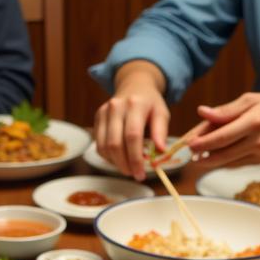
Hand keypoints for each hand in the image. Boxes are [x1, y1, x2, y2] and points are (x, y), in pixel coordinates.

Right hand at [93, 62, 168, 180]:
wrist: (134, 85)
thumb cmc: (150, 103)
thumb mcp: (162, 113)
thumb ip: (161, 132)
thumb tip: (160, 151)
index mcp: (135, 104)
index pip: (132, 136)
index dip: (135, 158)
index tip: (141, 174)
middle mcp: (116, 106)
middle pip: (115, 144)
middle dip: (124, 164)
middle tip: (135, 175)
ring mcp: (104, 112)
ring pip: (104, 146)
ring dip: (115, 163)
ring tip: (128, 168)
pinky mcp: (97, 118)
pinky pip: (99, 144)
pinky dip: (108, 157)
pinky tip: (120, 159)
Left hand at [187, 93, 259, 167]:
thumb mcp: (253, 100)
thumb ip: (226, 110)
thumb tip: (202, 113)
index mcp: (254, 121)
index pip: (222, 136)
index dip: (203, 142)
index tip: (188, 143)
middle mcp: (258, 141)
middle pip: (223, 153)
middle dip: (203, 155)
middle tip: (189, 154)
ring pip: (229, 162)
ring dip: (211, 161)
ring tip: (199, 157)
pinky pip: (239, 164)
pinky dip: (226, 162)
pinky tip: (216, 158)